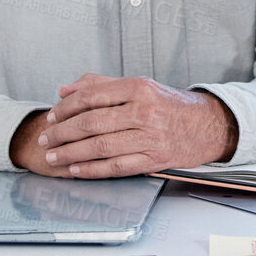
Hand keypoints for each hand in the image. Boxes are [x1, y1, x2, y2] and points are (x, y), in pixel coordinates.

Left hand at [20, 73, 238, 177]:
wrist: (209, 125)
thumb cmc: (170, 106)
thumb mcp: (141, 86)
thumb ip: (101, 85)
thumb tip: (65, 90)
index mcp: (140, 88)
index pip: (92, 96)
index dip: (66, 107)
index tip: (52, 116)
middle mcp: (145, 111)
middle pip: (92, 123)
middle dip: (62, 132)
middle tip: (46, 138)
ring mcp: (151, 137)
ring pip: (100, 147)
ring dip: (71, 153)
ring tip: (53, 156)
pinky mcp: (154, 159)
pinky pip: (116, 167)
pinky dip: (91, 170)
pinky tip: (75, 170)